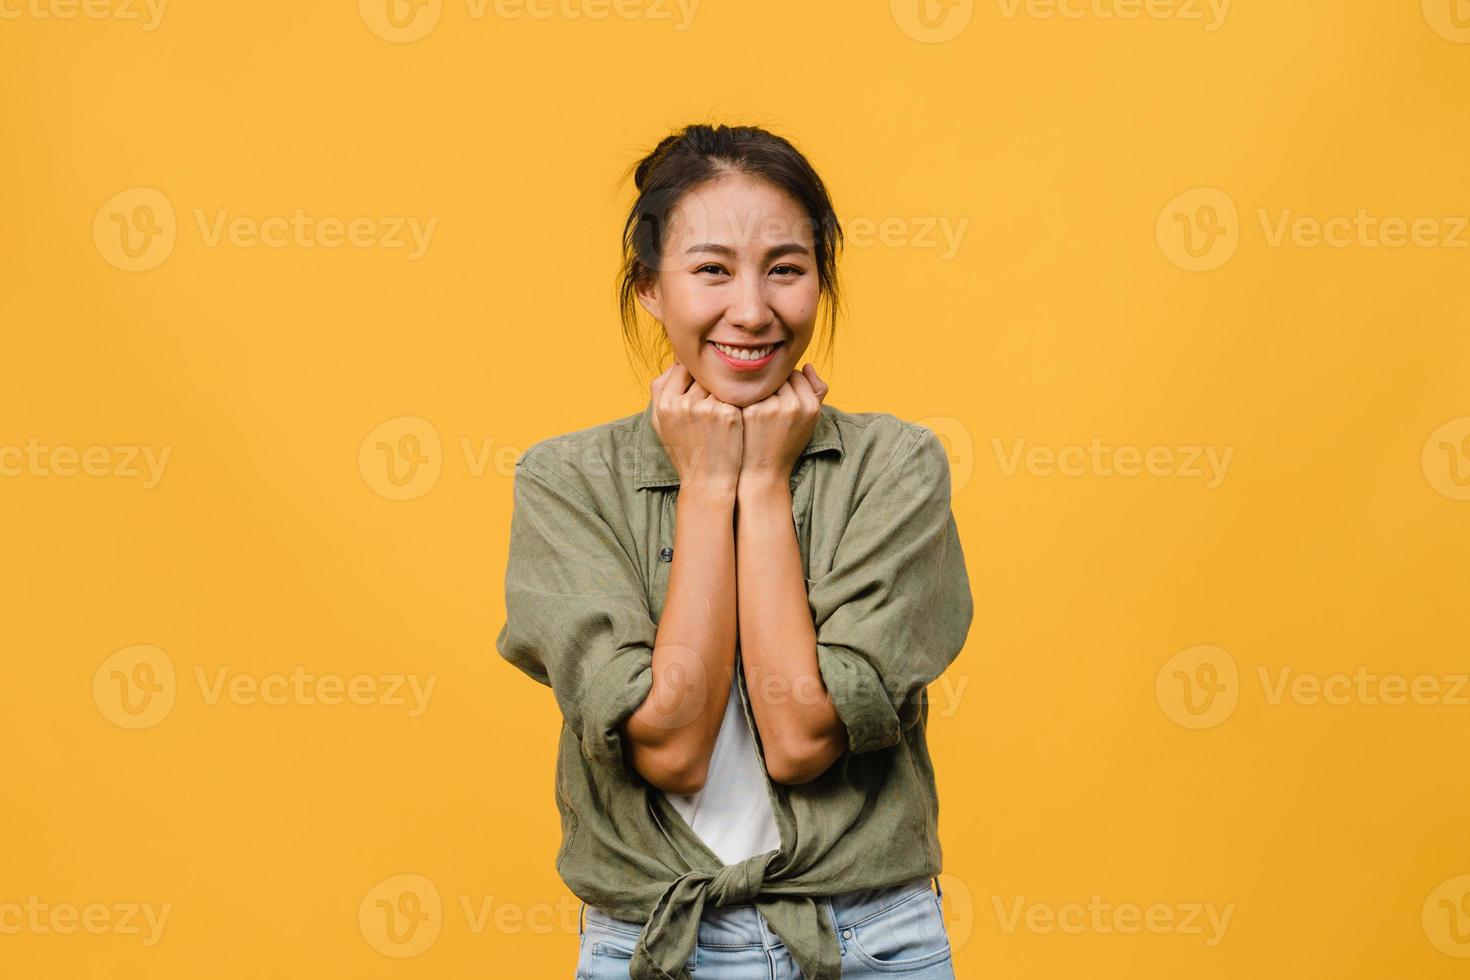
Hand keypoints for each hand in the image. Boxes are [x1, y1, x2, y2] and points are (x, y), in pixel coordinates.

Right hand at [651, 361, 743, 495]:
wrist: (708, 482)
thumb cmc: (685, 451)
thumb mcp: (661, 423)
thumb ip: (660, 391)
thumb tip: (674, 360)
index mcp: (666, 404)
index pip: (682, 367)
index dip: (694, 371)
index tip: (704, 378)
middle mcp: (684, 404)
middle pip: (703, 372)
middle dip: (712, 378)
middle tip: (719, 390)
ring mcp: (708, 408)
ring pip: (720, 381)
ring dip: (726, 386)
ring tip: (730, 401)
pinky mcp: (729, 414)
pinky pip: (736, 393)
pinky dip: (739, 397)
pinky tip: (743, 406)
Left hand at [737, 364, 828, 495]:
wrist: (763, 472)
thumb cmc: (785, 443)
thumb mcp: (808, 421)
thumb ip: (815, 391)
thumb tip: (806, 365)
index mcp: (811, 406)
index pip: (797, 375)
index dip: (786, 387)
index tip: (780, 403)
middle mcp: (795, 404)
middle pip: (779, 377)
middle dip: (771, 388)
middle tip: (766, 408)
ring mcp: (772, 407)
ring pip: (762, 382)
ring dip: (757, 391)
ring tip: (756, 412)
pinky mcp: (752, 411)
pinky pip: (747, 390)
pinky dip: (744, 397)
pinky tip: (744, 413)